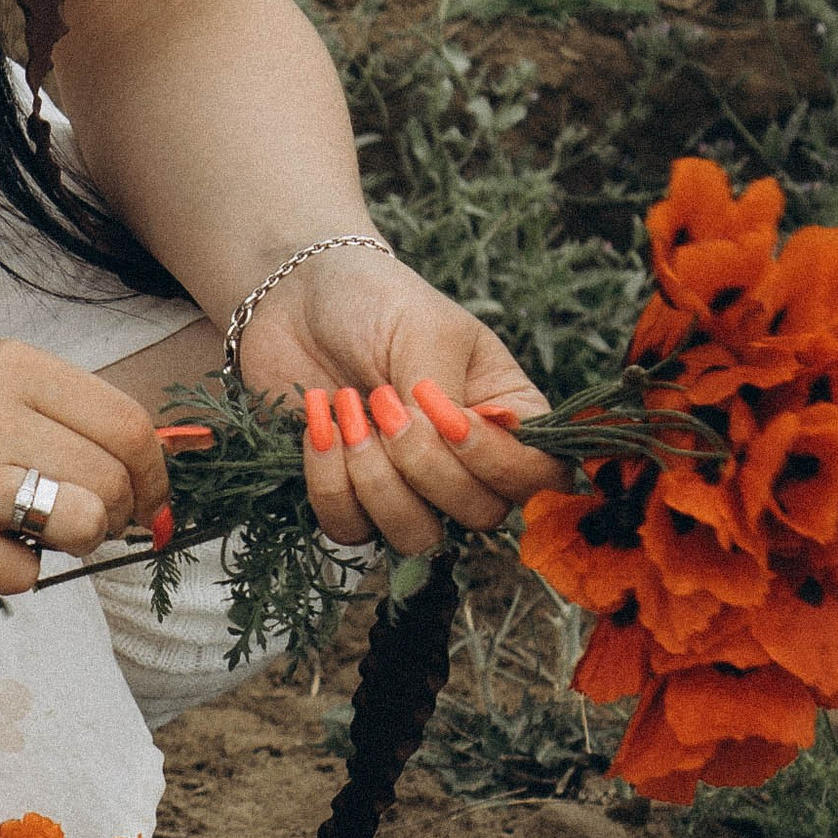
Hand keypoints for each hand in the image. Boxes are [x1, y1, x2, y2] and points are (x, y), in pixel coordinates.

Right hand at [0, 341, 167, 594]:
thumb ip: (61, 418)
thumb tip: (154, 473)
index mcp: (8, 367)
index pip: (127, 423)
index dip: (153, 475)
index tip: (148, 502)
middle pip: (113, 480)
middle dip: (114, 516)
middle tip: (80, 525)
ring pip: (83, 524)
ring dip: (69, 544)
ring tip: (25, 532)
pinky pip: (24, 576)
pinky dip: (8, 574)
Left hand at [238, 246, 563, 557]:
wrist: (298, 301)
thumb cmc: (377, 303)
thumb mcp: (427, 330)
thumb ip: (446, 392)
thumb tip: (451, 442)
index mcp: (506, 415)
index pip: (540, 476)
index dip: (501, 464)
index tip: (451, 418)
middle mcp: (465, 463)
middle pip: (481, 515)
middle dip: (426, 466)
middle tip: (383, 400)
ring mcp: (409, 488)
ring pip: (417, 536)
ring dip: (377, 482)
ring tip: (347, 410)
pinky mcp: (352, 500)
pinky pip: (351, 530)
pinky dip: (330, 484)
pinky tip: (319, 427)